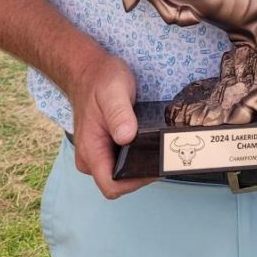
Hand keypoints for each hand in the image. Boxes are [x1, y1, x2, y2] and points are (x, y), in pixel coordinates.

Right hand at [68, 48, 153, 198]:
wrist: (89, 70)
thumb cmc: (101, 80)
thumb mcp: (113, 92)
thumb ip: (119, 114)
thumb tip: (127, 137)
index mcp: (91, 150)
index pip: (112, 185)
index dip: (136, 182)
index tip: (158, 166)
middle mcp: (91, 158)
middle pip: (119, 182)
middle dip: (143, 174)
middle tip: (167, 155)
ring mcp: (97, 153)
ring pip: (122, 172)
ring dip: (141, 165)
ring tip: (163, 149)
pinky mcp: (105, 145)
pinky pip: (122, 159)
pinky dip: (137, 156)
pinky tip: (152, 144)